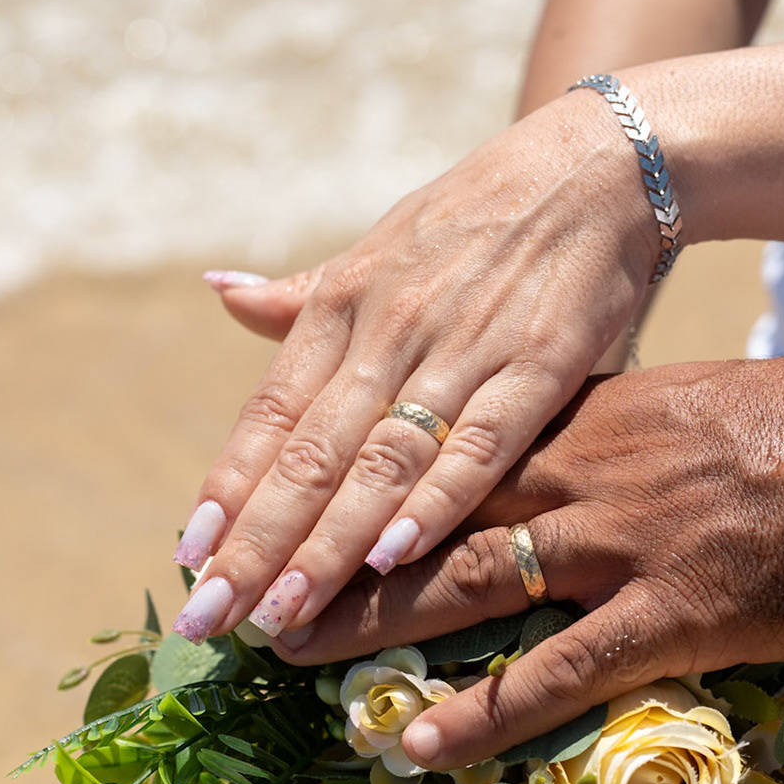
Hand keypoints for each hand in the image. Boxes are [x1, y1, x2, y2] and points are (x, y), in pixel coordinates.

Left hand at [170, 87, 663, 644]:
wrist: (595, 167)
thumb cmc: (477, 217)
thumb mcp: (380, 246)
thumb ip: (303, 296)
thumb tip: (219, 293)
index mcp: (344, 308)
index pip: (271, 414)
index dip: (228, 487)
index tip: (189, 556)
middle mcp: (389, 331)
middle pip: (310, 454)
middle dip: (257, 541)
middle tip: (213, 617)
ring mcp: (463, 350)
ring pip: (382, 461)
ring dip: (328, 542)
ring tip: (284, 611)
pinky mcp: (539, 365)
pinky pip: (479, 444)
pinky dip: (435, 500)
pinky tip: (393, 557)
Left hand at [271, 355, 783, 770]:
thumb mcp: (681, 407)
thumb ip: (602, 429)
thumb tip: (547, 462)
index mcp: (581, 416)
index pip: (440, 448)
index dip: (357, 480)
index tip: (287, 502)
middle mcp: (582, 470)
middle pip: (426, 512)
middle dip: (327, 551)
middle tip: (246, 586)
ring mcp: (624, 539)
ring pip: (468, 583)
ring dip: (370, 624)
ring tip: (289, 655)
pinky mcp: (676, 610)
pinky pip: (560, 670)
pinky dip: (484, 712)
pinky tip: (420, 745)